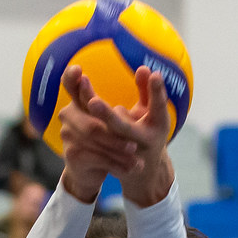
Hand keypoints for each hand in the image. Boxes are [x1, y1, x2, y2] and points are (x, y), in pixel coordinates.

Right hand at [57, 65, 138, 202]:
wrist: (90, 171)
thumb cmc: (108, 138)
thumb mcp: (123, 114)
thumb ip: (136, 94)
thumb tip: (145, 69)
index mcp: (81, 102)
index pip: (71, 84)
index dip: (71, 79)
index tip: (79, 71)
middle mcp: (69, 116)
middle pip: (91, 120)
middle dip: (112, 129)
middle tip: (133, 143)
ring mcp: (69, 136)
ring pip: (95, 139)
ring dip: (118, 150)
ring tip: (136, 158)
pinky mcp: (74, 156)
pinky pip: (98, 159)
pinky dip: (117, 164)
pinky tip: (132, 168)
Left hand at [98, 66, 174, 206]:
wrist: (144, 170)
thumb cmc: (150, 132)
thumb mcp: (153, 112)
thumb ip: (150, 91)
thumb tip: (143, 67)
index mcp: (159, 125)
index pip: (159, 106)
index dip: (158, 91)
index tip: (155, 74)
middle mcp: (145, 140)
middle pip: (122, 127)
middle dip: (106, 114)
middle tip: (92, 100)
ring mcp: (128, 154)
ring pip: (106, 138)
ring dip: (94, 123)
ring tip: (87, 102)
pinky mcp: (114, 161)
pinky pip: (97, 148)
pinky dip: (86, 133)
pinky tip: (77, 119)